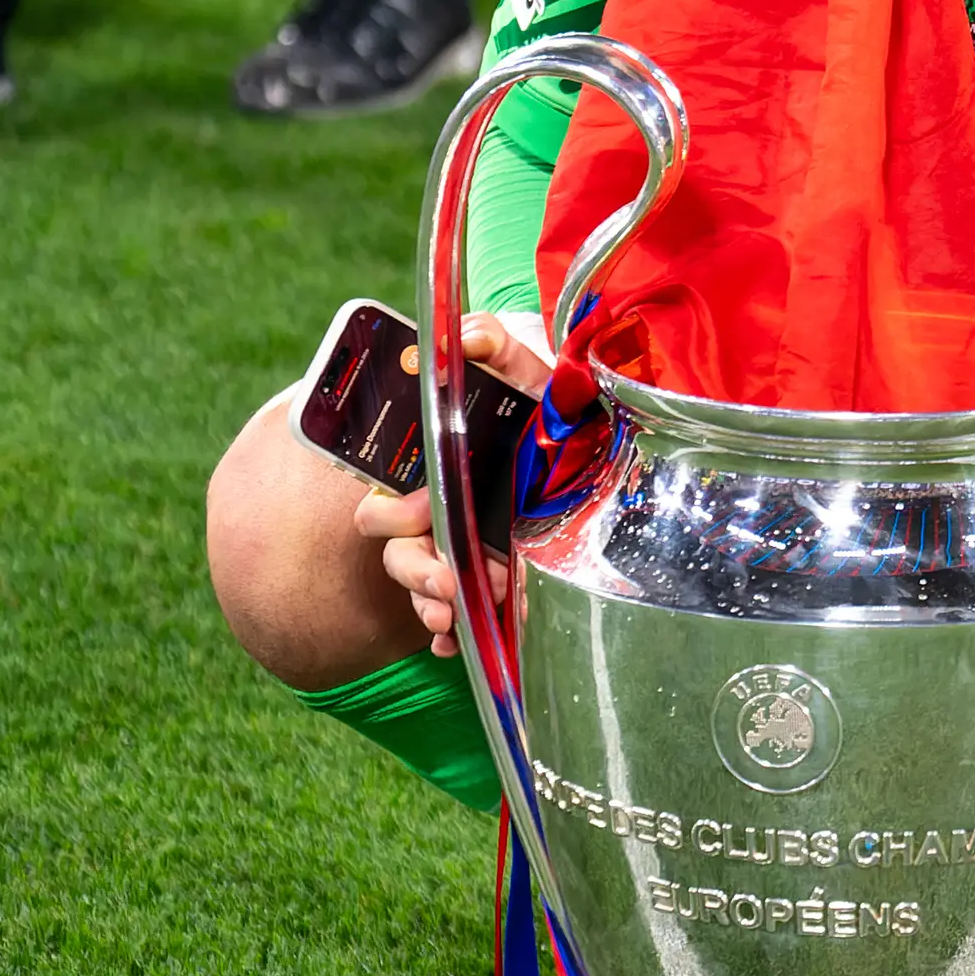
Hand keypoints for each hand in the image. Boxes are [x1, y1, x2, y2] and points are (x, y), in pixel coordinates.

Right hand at [349, 311, 553, 656]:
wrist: (589, 444)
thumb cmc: (546, 407)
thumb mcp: (528, 373)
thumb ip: (495, 345)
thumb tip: (467, 336)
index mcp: (433, 472)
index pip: (385, 504)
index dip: (395, 515)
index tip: (420, 517)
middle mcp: (438, 513)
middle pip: (396, 553)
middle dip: (418, 570)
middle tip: (452, 577)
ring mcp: (460, 549)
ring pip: (421, 588)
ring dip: (437, 602)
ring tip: (460, 612)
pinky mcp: (485, 578)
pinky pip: (450, 615)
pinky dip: (450, 630)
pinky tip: (456, 639)